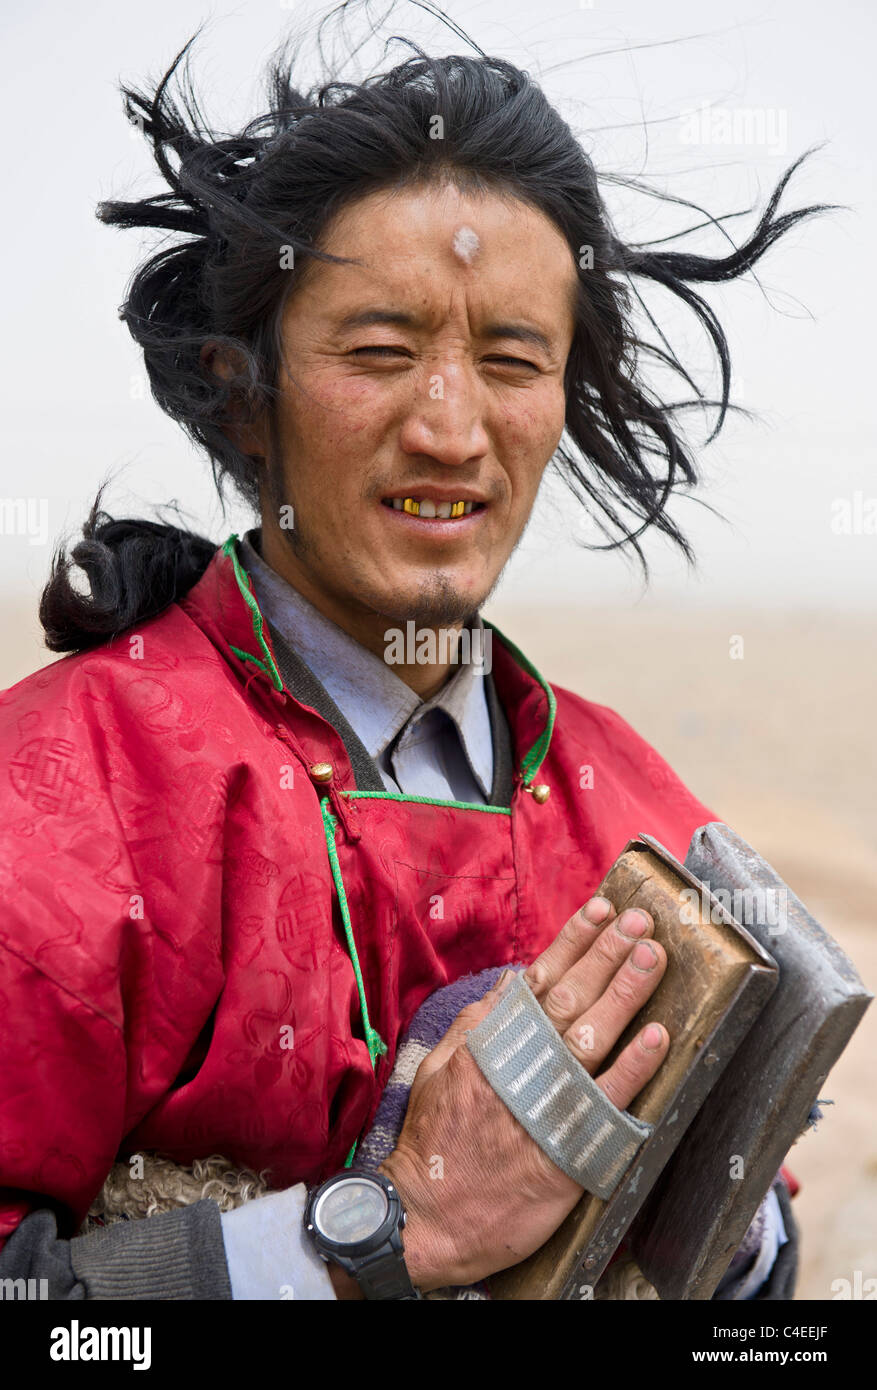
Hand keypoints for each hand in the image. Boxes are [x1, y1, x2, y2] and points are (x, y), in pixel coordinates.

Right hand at [378, 895, 668, 1290]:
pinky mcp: (567, 1147)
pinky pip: (608, 1100)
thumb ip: (478, 1023)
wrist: (428, 1218)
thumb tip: (511, 981)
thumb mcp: (440, 1071)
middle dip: (608, 953)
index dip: (573, 942)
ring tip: (652, 957)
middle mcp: (521, 1064)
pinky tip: (658, 1037)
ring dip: (625, 992)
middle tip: (641, 922)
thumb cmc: (433, 1145)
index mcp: (491, 1042)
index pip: (540, 979)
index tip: (602, 910)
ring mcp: (545, 1103)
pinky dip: (634, 1066)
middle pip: (571, 997)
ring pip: (593, 1035)